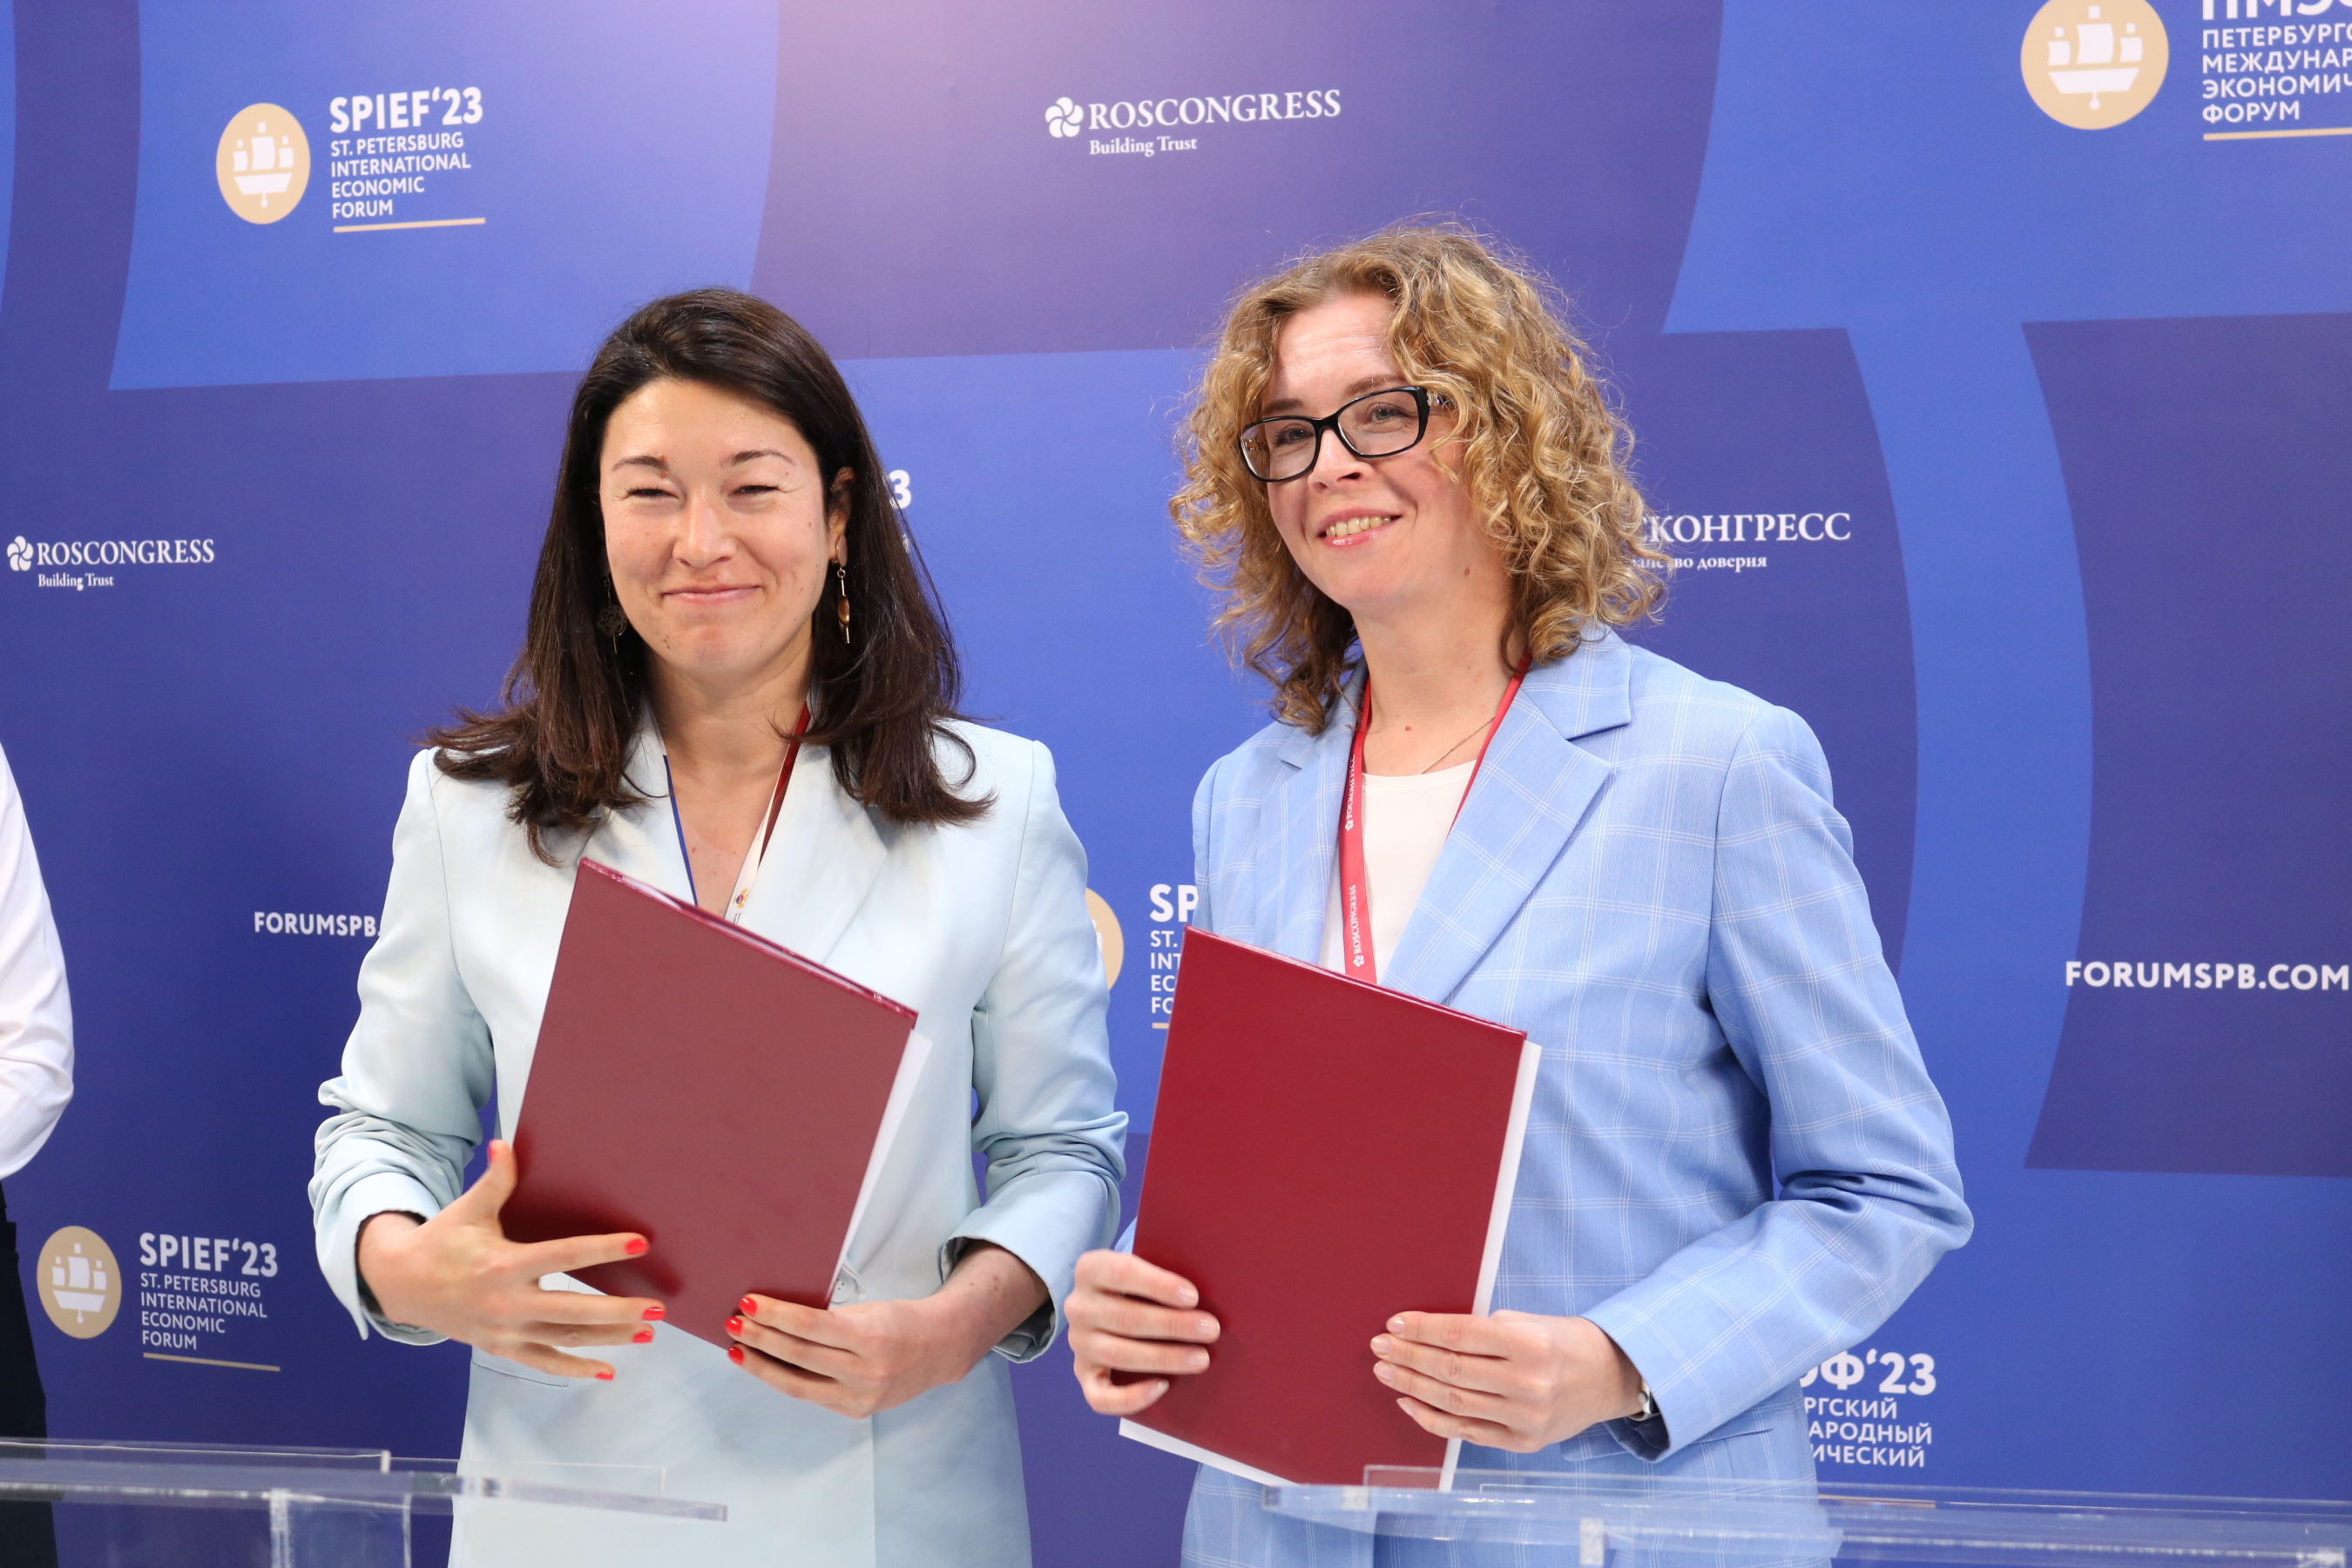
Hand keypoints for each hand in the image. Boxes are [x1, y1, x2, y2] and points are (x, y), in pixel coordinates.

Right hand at [354, 1139, 663, 1380]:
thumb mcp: (467, 1210)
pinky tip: (607, 1370)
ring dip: (608, 1337)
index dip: (603, 1250)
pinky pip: (543, 1362)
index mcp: (503, 1265)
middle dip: (618, 1310)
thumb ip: (495, 1181)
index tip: (640, 1244)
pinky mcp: (502, 1347)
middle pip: (573, 1309)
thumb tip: (504, 1144)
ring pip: (565, 1338)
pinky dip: (574, 1369)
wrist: (401, 1285)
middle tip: (659, 1307)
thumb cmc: (442, 1241)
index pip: (564, 1256)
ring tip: (649, 1331)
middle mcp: (507, 1303)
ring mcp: (505, 1331)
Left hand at [725, 1242, 1045, 1418]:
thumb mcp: (870, 1310)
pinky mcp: (856, 1410)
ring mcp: (861, 1396)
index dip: (776, 1315)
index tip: (749, 1303)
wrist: (940, 1349)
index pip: (812, 1325)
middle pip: (799, 1356)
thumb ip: (830, 1319)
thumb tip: (777, 1318)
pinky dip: (785, 1379)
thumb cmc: (901, 1320)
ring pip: (797, 1384)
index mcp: (872, 1336)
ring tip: (737, 1350)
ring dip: (762, 1366)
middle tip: (732, 1323)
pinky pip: (811, 1395)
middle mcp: (866, 1371)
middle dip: (760, 1339)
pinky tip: (766, 1366)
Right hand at [1065, 1249, 1218, 1416]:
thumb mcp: (1144, 1267)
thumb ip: (1164, 1273)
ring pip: (1118, 1354)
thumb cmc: (1140, 1284)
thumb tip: (1202, 1297)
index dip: (1158, 1285)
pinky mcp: (1083, 1374)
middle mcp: (1078, 1307)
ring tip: (1200, 1358)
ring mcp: (1079, 1343)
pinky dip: (1131, 1397)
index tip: (1193, 1297)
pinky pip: (1100, 1396)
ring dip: (1163, 1358)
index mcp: (1090, 1269)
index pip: (1122, 1273)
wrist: (1110, 1303)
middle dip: (1173, 1325)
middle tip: (1210, 1330)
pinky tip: (1162, 1387)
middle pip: (1125, 1318)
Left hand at [1371, 1311, 1644, 1451]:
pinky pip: (1467, 1433)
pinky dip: (1433, 1419)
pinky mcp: (1523, 1443)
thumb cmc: (1564, 1340)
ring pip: (1454, 1403)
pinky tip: (1410, 1403)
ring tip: (1386, 1372)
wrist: (1611, 1378)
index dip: (1422, 1329)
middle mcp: (1528, 1384)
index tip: (1394, 1324)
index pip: (1461, 1335)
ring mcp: (1525, 1418)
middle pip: (1452, 1370)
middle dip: (1409, 1357)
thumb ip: (1484, 1330)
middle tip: (1380, 1347)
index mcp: (1529, 1345)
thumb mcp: (1529, 1322)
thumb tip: (1428, 1334)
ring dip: (1413, 1387)